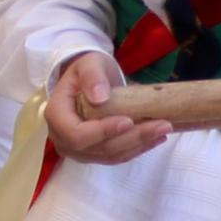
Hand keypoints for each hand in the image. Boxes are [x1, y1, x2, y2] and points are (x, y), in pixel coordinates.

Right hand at [40, 51, 168, 164]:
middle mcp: (64, 138)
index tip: (128, 121)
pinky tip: (157, 138)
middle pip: (98, 148)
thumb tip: (99, 97)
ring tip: (163, 129)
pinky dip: (138, 149)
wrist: (89, 81)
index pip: (76, 134)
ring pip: (110, 155)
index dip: (102, 132)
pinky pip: (116, 156)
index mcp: (56, 116)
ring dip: (139, 145)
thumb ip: (92, 77)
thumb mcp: (89, 64)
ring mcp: (79, 150)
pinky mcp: (95, 153)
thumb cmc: (87, 70)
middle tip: (161, 125)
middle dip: (131, 138)